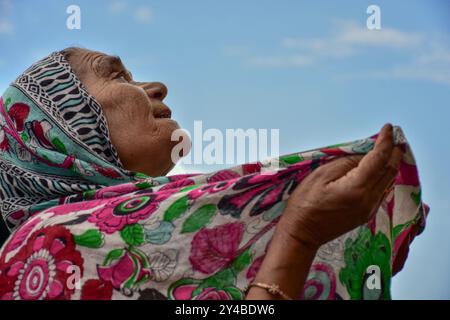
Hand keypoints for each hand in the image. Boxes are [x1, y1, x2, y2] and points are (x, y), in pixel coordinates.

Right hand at [278, 124, 402, 248]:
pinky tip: (381, 169)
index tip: (388, 127)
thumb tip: (362, 156)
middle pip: (389, 170)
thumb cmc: (305, 203)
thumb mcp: (321, 176)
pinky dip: (385, 176)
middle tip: (393, 135)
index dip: (385, 141)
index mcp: (357, 187)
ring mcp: (369, 209)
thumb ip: (345, 163)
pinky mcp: (366, 214)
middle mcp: (368, 199)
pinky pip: (382, 191)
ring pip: (388, 181)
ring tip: (390, 148)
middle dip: (393, 150)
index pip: (378, 159)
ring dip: (391, 163)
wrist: (302, 233)